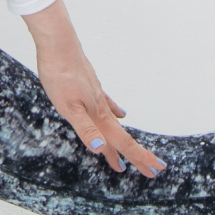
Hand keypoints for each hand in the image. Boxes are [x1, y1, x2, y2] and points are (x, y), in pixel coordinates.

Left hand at [23, 0, 165, 178]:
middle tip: (153, 170)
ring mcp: (97, 95)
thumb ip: (86, 129)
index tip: (156, 170)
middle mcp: (101, 107)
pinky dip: (115, 112)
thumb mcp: (69, 107)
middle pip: (122, 136)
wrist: (58, 45)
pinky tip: (120, 113)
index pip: (122, 142)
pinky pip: (107, 104)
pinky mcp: (91, 85)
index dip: (138, 158)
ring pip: (114, 123)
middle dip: (136, 155)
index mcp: (97, 116)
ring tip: (130, 152)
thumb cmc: (60, 75)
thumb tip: (102, 150)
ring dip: (123, 139)